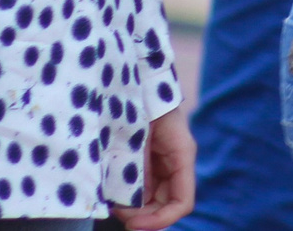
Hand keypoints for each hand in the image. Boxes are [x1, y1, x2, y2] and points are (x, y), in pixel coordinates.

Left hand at [115, 105, 193, 229]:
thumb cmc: (139, 100)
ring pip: (152, 197)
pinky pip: (142, 185)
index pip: (182, 203)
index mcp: (182, 155)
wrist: (135, 75)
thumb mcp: (135, 137)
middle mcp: (175, 162)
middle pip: (165, 204)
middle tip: (115, 210)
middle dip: (142, 215)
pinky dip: (128, 193)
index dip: (160, 221)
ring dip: (133, 205)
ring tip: (111, 200)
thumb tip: (126, 204)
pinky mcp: (147, 159)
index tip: (132, 224)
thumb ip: (134, 169)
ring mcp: (161, 161)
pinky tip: (112, 190)